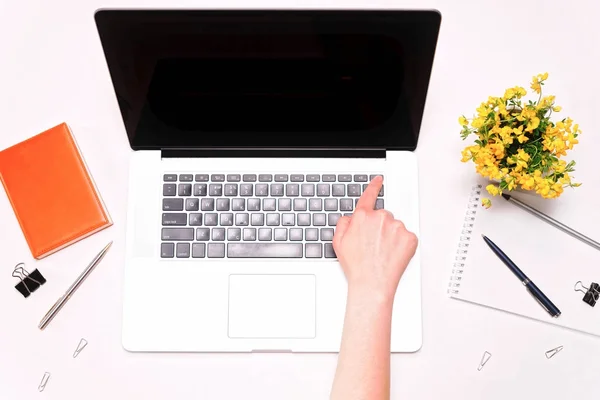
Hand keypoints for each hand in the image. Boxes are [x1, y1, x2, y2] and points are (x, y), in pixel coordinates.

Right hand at [332, 176, 417, 302]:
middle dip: (379, 227)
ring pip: (395, 226)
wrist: (372, 284)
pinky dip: (401, 245)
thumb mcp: (339, 242)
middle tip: (373, 245)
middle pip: (383, 215)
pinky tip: (392, 255)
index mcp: (362, 217)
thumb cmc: (356, 266)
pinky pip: (407, 237)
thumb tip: (350, 219)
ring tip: (382, 252)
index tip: (379, 180)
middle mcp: (380, 218)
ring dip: (391, 236)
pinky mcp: (410, 238)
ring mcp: (397, 227)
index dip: (374, 186)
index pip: (369, 196)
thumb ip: (343, 224)